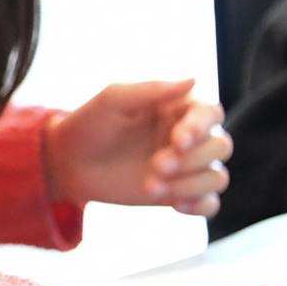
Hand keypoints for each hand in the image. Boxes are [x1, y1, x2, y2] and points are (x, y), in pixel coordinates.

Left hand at [43, 79, 230, 215]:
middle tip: (156, 165)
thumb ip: (152, 90)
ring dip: (191, 184)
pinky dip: (200, 206)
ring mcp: (185, 167)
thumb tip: (194, 79)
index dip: (201, 128)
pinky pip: (209, 203)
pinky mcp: (178, 193)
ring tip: (152, 187)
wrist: (67, 162)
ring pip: (217, 177)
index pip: (211, 114)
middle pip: (220, 146)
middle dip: (191, 160)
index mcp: (178, 108)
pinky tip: (176, 205)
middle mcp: (189, 137)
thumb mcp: (113, 100)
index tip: (177, 141)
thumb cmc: (90, 123)